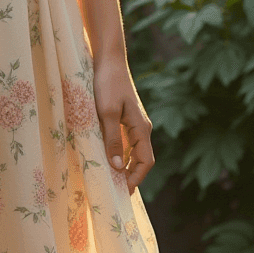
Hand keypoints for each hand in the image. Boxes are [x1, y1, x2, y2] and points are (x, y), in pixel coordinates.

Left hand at [93, 54, 153, 194]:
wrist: (108, 60)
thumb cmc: (107, 84)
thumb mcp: (106, 113)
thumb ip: (112, 140)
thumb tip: (118, 167)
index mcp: (141, 128)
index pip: (146, 161)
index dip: (137, 178)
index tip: (124, 192)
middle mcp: (142, 127)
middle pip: (142, 159)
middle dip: (131, 176)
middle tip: (116, 191)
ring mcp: (135, 123)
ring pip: (134, 151)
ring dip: (126, 166)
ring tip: (112, 180)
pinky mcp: (126, 118)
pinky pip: (127, 142)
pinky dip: (121, 154)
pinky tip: (109, 159)